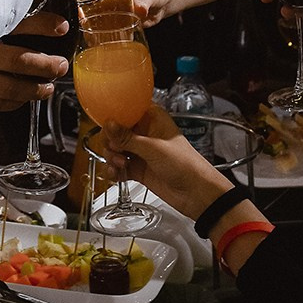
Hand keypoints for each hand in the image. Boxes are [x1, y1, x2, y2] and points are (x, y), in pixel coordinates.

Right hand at [0, 10, 68, 111]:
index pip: (17, 23)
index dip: (42, 25)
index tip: (61, 26)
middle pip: (19, 61)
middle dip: (45, 64)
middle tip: (61, 65)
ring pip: (10, 87)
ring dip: (33, 89)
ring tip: (47, 87)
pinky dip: (12, 102)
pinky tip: (22, 99)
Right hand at [100, 106, 229, 217]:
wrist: (196, 194)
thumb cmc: (186, 165)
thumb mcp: (154, 149)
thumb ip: (127, 138)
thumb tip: (109, 124)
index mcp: (153, 119)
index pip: (127, 109)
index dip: (114, 115)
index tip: (107, 125)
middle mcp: (145, 133)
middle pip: (116, 131)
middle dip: (111, 141)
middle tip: (115, 149)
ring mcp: (141, 152)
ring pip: (114, 149)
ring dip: (112, 157)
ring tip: (120, 164)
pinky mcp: (138, 169)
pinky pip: (118, 167)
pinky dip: (113, 171)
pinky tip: (116, 174)